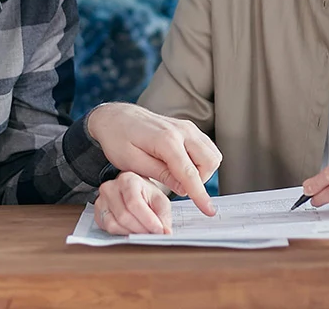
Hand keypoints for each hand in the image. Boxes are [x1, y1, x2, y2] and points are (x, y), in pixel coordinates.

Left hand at [86, 102, 220, 216]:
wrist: (116, 117)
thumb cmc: (118, 139)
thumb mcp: (132, 162)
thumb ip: (160, 175)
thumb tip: (184, 189)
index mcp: (166, 139)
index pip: (189, 172)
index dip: (200, 194)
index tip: (208, 210)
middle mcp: (182, 130)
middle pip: (209, 161)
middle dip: (200, 180)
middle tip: (178, 185)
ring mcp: (187, 127)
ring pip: (212, 154)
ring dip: (202, 171)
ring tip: (177, 175)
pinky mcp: (189, 128)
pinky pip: (206, 147)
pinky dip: (200, 161)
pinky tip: (181, 166)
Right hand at [93, 172, 172, 234]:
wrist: (132, 189)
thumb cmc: (146, 194)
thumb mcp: (160, 199)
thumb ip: (163, 215)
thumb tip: (166, 232)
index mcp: (128, 180)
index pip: (134, 203)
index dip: (148, 220)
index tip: (159, 230)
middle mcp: (111, 187)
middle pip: (124, 216)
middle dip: (141, 229)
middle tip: (153, 234)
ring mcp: (101, 199)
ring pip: (114, 224)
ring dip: (132, 233)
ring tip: (143, 232)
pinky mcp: (97, 211)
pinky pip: (108, 228)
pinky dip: (122, 233)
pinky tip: (131, 230)